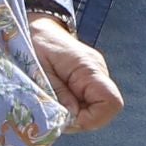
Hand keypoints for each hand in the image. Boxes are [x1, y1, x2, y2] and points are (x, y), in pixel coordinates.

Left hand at [29, 16, 123, 131]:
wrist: (36, 26)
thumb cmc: (34, 44)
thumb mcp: (39, 70)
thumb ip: (57, 94)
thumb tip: (71, 117)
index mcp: (89, 67)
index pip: (111, 102)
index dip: (92, 119)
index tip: (66, 118)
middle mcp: (98, 72)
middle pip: (104, 111)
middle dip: (79, 119)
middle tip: (54, 111)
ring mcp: (95, 76)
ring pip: (95, 110)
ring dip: (74, 114)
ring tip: (52, 102)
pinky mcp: (88, 80)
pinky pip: (87, 103)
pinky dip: (72, 108)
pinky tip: (57, 97)